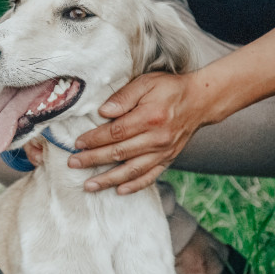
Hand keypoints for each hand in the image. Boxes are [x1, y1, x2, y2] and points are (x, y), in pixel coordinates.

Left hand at [68, 72, 209, 193]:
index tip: (78, 143)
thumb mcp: (146, 83)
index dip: (95, 139)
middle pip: (119, 152)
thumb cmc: (169, 89)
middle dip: (93, 160)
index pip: (116, 132)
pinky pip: (150, 176)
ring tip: (89, 185)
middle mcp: (157, 138)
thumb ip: (123, 96)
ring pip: (132, 170)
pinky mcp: (168, 158)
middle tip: (73, 164)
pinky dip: (134, 185)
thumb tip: (103, 112)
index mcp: (149, 117)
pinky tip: (119, 191)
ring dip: (108, 179)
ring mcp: (163, 151)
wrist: (201, 100)